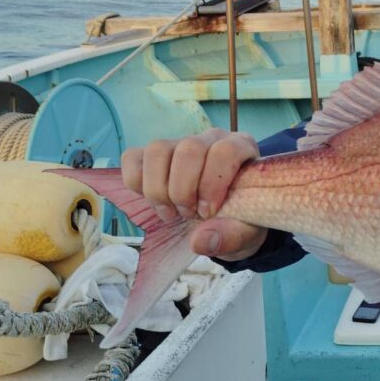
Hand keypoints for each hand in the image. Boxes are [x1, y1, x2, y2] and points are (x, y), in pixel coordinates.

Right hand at [121, 128, 267, 260]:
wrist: (225, 217)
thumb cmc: (240, 218)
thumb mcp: (246, 233)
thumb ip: (231, 236)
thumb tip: (200, 241)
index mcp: (241, 148)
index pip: (224, 151)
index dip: (212, 184)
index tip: (208, 212)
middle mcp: (211, 139)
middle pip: (188, 149)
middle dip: (183, 190)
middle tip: (188, 215)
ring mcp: (180, 143)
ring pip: (157, 150)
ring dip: (158, 188)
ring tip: (170, 213)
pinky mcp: (154, 155)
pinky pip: (133, 157)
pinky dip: (136, 182)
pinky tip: (155, 202)